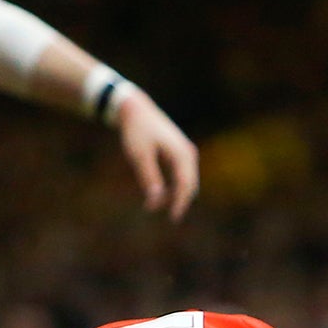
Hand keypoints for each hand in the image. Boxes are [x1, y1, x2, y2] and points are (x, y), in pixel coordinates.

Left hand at [116, 94, 199, 221]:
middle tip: (170, 218)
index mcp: (181, 154)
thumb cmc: (136, 131)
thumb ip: (149, 177)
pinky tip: (162, 193)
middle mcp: (188, 152)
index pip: (186, 185)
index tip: (173, 218)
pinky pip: (182, 173)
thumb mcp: (140, 156)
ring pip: (187, 180)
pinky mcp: (179, 151)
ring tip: (157, 205)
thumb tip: (156, 200)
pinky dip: (175, 185)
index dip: (180, 203)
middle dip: (180, 201)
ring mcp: (185, 151)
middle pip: (190, 184)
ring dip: (176, 194)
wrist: (136, 109)